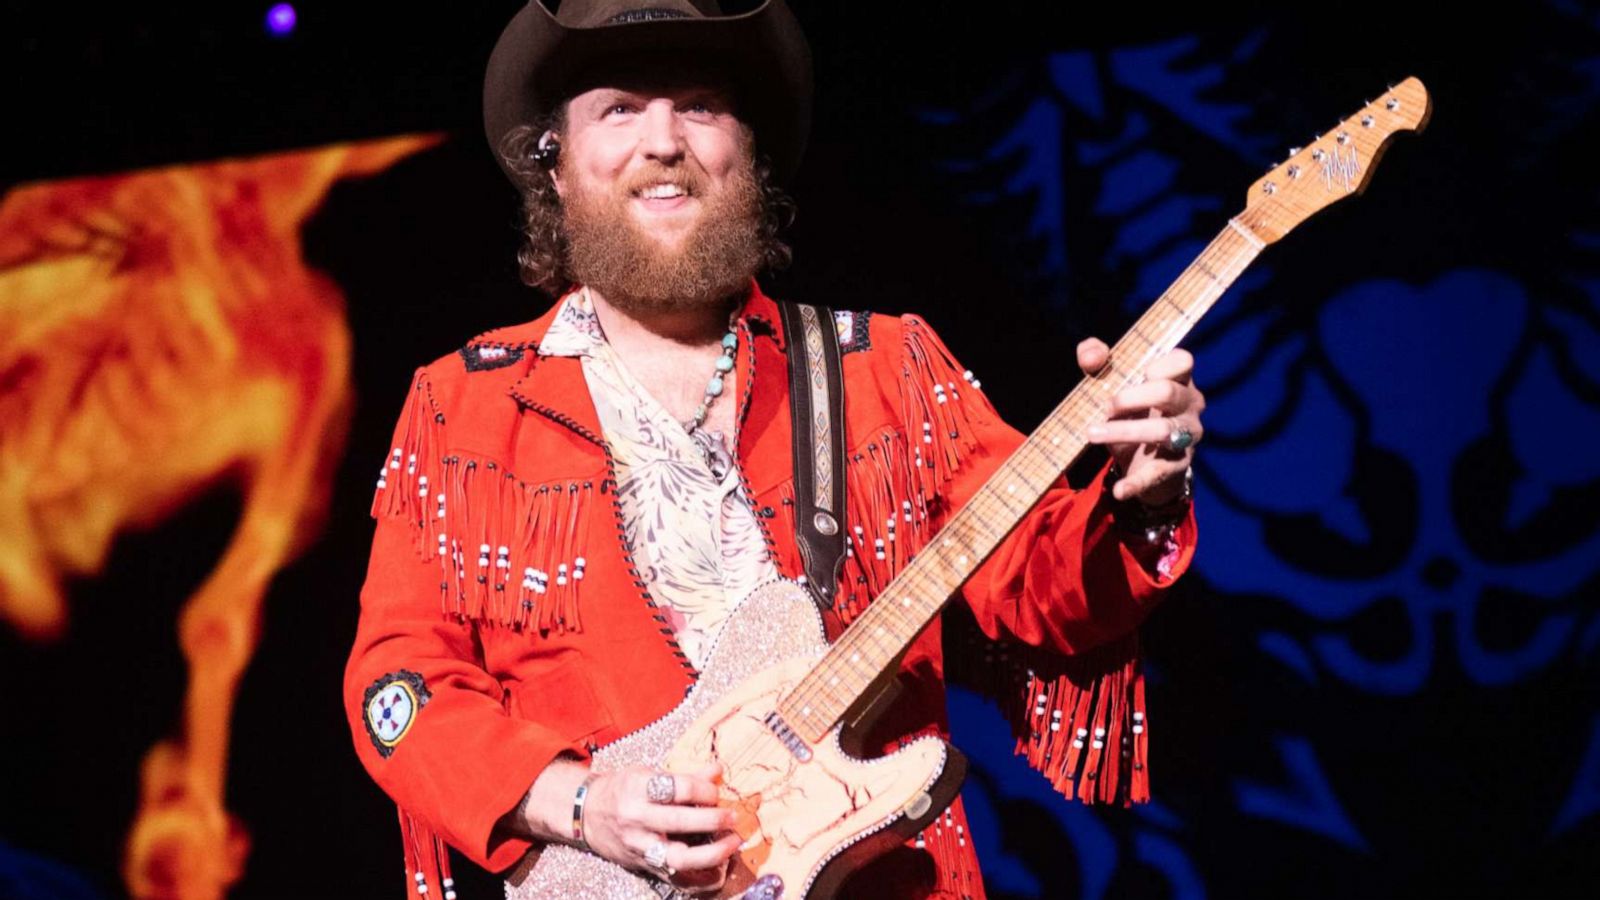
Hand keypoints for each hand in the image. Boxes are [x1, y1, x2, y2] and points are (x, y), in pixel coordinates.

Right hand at [576, 763, 740, 892]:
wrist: (585, 814)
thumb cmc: (621, 789)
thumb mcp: (646, 773)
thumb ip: (684, 775)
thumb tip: (718, 769)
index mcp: (637, 788)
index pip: (678, 788)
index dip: (704, 789)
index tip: (716, 791)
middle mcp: (636, 818)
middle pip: (680, 821)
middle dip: (713, 819)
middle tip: (732, 817)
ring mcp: (639, 845)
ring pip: (677, 857)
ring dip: (711, 854)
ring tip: (731, 844)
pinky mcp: (642, 865)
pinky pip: (674, 877)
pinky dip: (699, 877)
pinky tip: (718, 867)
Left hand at [1077, 337, 1203, 505]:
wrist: (1141, 458)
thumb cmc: (1129, 409)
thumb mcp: (1111, 383)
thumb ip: (1096, 359)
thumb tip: (1091, 355)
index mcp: (1178, 379)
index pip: (1183, 360)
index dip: (1158, 364)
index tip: (1137, 372)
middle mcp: (1189, 406)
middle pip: (1168, 393)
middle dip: (1131, 397)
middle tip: (1105, 406)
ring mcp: (1186, 437)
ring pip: (1163, 432)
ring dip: (1124, 431)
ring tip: (1092, 433)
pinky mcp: (1176, 467)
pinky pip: (1158, 474)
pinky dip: (1136, 483)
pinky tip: (1119, 490)